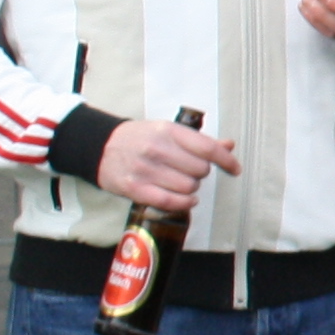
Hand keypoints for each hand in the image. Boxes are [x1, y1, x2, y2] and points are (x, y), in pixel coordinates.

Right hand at [95, 117, 236, 210]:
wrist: (100, 147)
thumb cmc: (140, 139)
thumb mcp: (168, 131)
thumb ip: (199, 141)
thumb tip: (229, 146)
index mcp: (168, 131)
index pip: (207, 148)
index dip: (226, 161)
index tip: (235, 169)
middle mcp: (157, 149)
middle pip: (200, 170)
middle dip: (202, 173)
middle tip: (191, 171)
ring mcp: (145, 170)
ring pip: (188, 187)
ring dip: (192, 188)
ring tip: (181, 182)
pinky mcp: (135, 189)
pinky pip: (170, 201)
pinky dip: (184, 203)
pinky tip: (187, 199)